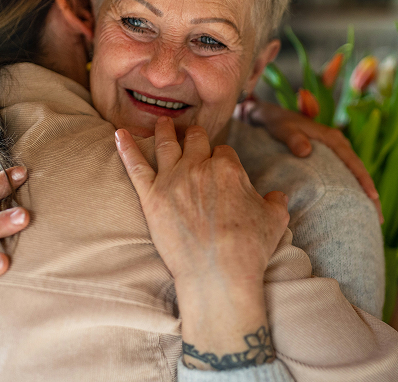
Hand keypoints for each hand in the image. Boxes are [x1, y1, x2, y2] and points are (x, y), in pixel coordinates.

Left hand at [115, 117, 288, 367]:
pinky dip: (126, 148)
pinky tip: (119, 134)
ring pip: (165, 145)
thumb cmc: (249, 248)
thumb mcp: (275, 220)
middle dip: (195, 136)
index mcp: (228, 167)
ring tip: (162, 123)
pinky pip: (135, 166)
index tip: (220, 165)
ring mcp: (172, 180)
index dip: (222, 158)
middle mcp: (198, 166)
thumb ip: (276, 202)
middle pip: (195, 140)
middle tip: (191, 134)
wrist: (217, 273)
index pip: (223, 151)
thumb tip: (277, 196)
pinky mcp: (151, 197)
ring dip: (164, 131)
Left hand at [237, 98, 382, 221]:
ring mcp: (332, 152)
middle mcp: (337, 144)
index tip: (373, 198)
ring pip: (352, 174)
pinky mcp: (326, 158)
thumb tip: (306, 151)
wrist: (268, 116)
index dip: (364, 180)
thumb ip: (292, 138)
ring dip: (361, 194)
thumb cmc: (275, 122)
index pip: (353, 161)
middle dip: (370, 194)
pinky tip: (351, 206)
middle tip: (378, 219)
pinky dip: (349, 189)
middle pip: (358, 171)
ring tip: (370, 218)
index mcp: (331, 138)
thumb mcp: (282, 128)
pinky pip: (342, 175)